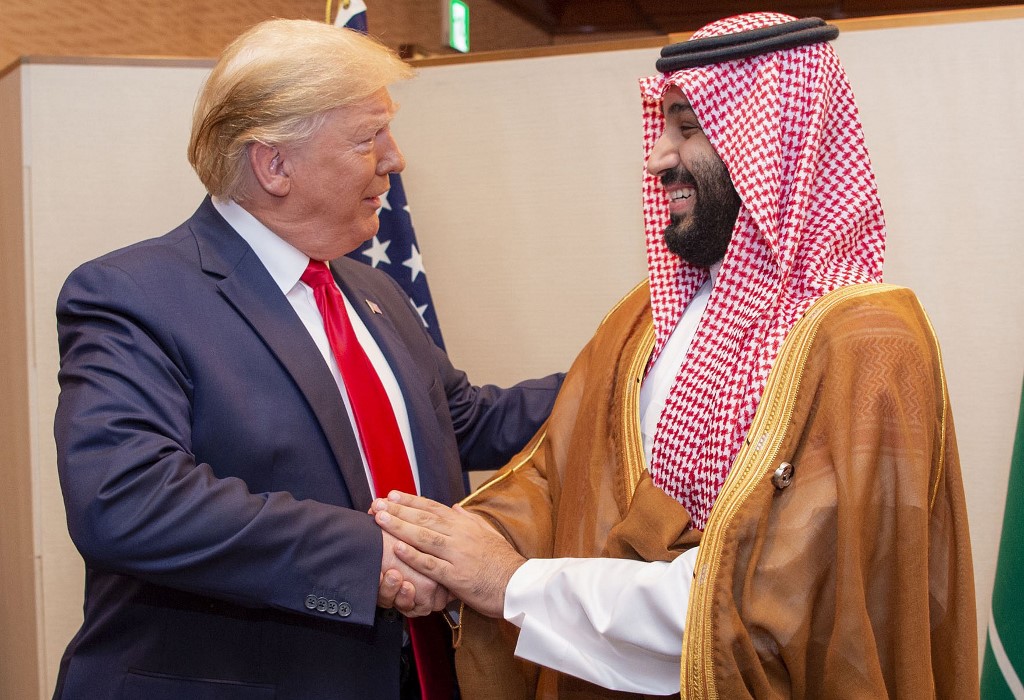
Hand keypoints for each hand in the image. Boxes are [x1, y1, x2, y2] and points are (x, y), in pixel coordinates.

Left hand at [372, 491, 525, 617]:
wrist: (519, 585)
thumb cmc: (503, 561)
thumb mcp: (488, 533)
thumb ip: (469, 519)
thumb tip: (455, 507)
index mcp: (465, 525)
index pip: (433, 508)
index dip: (410, 501)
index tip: (391, 495)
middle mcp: (460, 535)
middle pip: (424, 519)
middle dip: (398, 510)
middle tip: (376, 504)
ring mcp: (458, 555)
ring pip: (424, 537)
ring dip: (400, 527)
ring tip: (380, 520)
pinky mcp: (457, 576)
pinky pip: (431, 565)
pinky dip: (414, 556)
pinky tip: (398, 548)